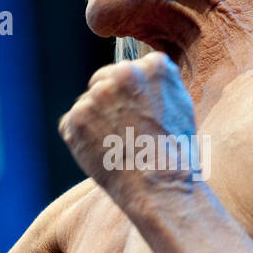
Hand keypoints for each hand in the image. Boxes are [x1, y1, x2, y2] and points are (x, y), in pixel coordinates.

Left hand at [58, 52, 204, 210]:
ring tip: (116, 147)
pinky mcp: (77, 117)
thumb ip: (158, 85)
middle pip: (104, 80)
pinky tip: (101, 154)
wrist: (161, 186)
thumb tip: (142, 76)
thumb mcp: (181, 107)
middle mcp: (124, 73)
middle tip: (123, 133)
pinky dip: (80, 139)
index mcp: (153, 66)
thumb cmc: (176, 154)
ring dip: (95, 122)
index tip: (140, 119)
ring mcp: (98, 94)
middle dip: (109, 103)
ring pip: (87, 103)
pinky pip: (71, 124)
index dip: (133, 98)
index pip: (131, 72)